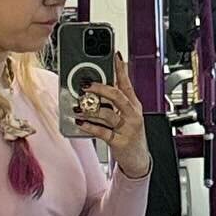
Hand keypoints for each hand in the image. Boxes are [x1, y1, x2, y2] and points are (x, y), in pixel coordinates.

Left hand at [76, 52, 149, 176]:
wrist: (138, 160)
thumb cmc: (129, 134)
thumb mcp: (128, 114)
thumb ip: (117, 98)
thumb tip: (105, 81)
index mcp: (134, 105)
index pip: (127, 83)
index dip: (121, 69)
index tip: (114, 55)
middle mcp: (132, 115)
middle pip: (117, 96)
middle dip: (100, 88)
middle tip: (86, 84)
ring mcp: (127, 128)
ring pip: (109, 114)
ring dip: (91, 109)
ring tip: (78, 106)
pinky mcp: (120, 142)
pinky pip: (103, 133)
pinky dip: (90, 127)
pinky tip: (80, 123)